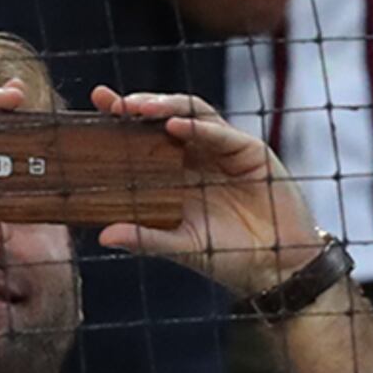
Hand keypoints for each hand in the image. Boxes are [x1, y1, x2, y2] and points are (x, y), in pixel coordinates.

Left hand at [82, 85, 323, 295]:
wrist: (275, 269)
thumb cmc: (227, 257)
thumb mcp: (181, 247)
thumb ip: (145, 238)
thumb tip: (103, 236)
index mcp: (177, 172)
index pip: (145, 135)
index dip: (123, 118)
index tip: (97, 103)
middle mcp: (198, 155)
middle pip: (166, 116)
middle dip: (140, 104)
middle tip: (114, 103)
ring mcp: (224, 150)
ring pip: (193, 114)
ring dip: (167, 106)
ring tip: (141, 108)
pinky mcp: (250, 152)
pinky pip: (222, 134)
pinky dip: (200, 127)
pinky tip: (178, 126)